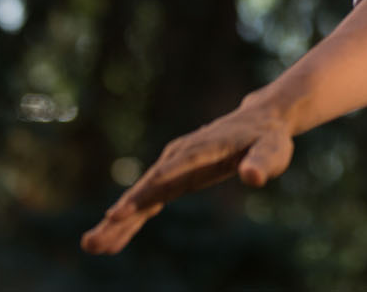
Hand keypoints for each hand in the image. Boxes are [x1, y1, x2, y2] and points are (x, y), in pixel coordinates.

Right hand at [80, 98, 294, 254]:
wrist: (260, 120)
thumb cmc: (269, 137)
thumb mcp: (274, 149)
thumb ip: (263, 162)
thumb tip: (253, 177)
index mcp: (203, 148)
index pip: (172, 172)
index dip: (146, 192)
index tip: (118, 213)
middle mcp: (182, 156)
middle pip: (147, 187)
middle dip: (121, 214)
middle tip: (93, 242)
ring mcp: (175, 166)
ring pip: (142, 195)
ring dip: (118, 221)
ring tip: (92, 246)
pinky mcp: (175, 176)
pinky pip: (149, 200)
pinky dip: (131, 218)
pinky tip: (113, 240)